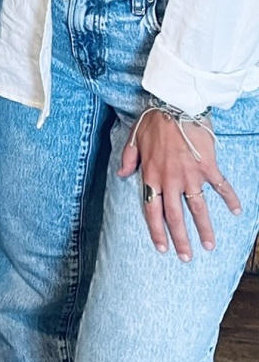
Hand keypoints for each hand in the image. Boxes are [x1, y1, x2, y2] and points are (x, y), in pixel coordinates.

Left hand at [118, 109, 241, 260]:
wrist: (175, 104)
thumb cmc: (154, 120)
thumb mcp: (134, 138)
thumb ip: (129, 159)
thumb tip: (123, 175)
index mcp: (151, 174)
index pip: (152, 209)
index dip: (157, 230)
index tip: (162, 248)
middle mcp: (170, 179)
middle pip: (174, 216)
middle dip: (181, 239)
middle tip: (186, 258)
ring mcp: (190, 174)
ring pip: (197, 208)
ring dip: (204, 228)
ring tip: (209, 245)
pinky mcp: (208, 166)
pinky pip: (220, 186)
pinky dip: (230, 199)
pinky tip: (236, 212)